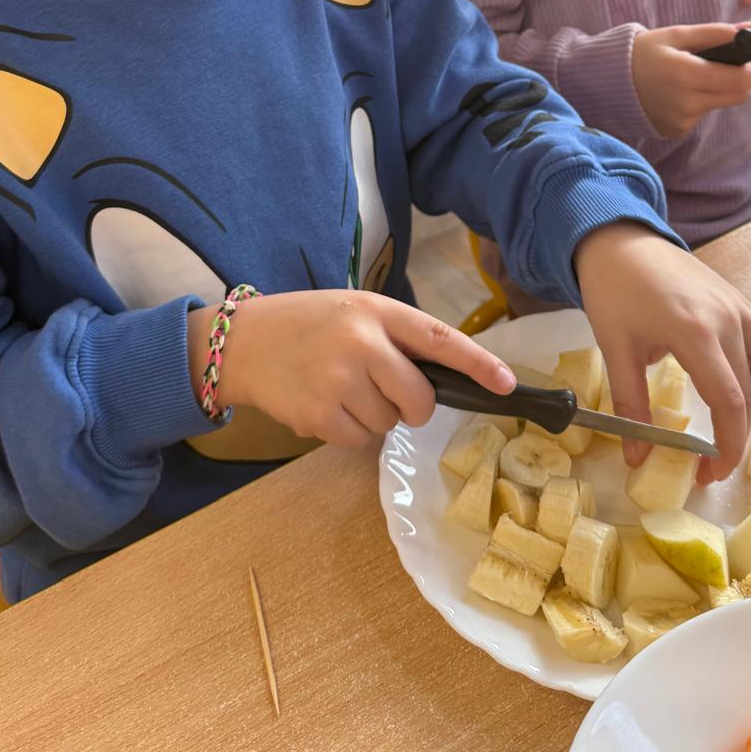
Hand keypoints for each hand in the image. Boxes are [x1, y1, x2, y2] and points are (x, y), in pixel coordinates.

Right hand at [197, 291, 515, 448]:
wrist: (243, 341)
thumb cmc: (308, 324)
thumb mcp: (354, 311)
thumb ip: (395, 337)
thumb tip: (443, 380)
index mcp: (376, 311)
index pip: (439, 339)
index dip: (477, 364)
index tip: (507, 384)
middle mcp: (361, 343)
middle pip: (420, 399)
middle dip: (412, 406)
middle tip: (384, 391)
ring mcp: (339, 380)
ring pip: (388, 424)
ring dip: (372, 416)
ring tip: (339, 388)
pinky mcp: (318, 414)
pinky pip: (358, 440)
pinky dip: (346, 430)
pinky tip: (323, 404)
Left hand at [575, 223, 750, 482]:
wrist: (618, 238)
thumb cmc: (612, 290)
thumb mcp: (615, 349)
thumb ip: (630, 405)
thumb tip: (638, 458)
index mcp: (696, 332)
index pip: (730, 402)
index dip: (727, 447)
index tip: (711, 474)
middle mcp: (729, 319)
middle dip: (736, 435)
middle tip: (709, 462)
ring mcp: (740, 306)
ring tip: (723, 412)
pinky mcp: (740, 300)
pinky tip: (727, 376)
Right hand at [632, 23, 750, 137]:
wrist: (606, 81)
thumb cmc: (642, 52)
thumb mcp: (676, 35)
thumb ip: (714, 33)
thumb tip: (748, 29)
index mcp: (686, 74)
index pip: (737, 78)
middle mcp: (686, 102)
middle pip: (736, 94)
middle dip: (745, 78)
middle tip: (742, 62)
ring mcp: (681, 120)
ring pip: (720, 104)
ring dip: (720, 88)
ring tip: (697, 73)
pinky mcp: (676, 130)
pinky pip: (703, 114)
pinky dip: (701, 100)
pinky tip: (680, 91)